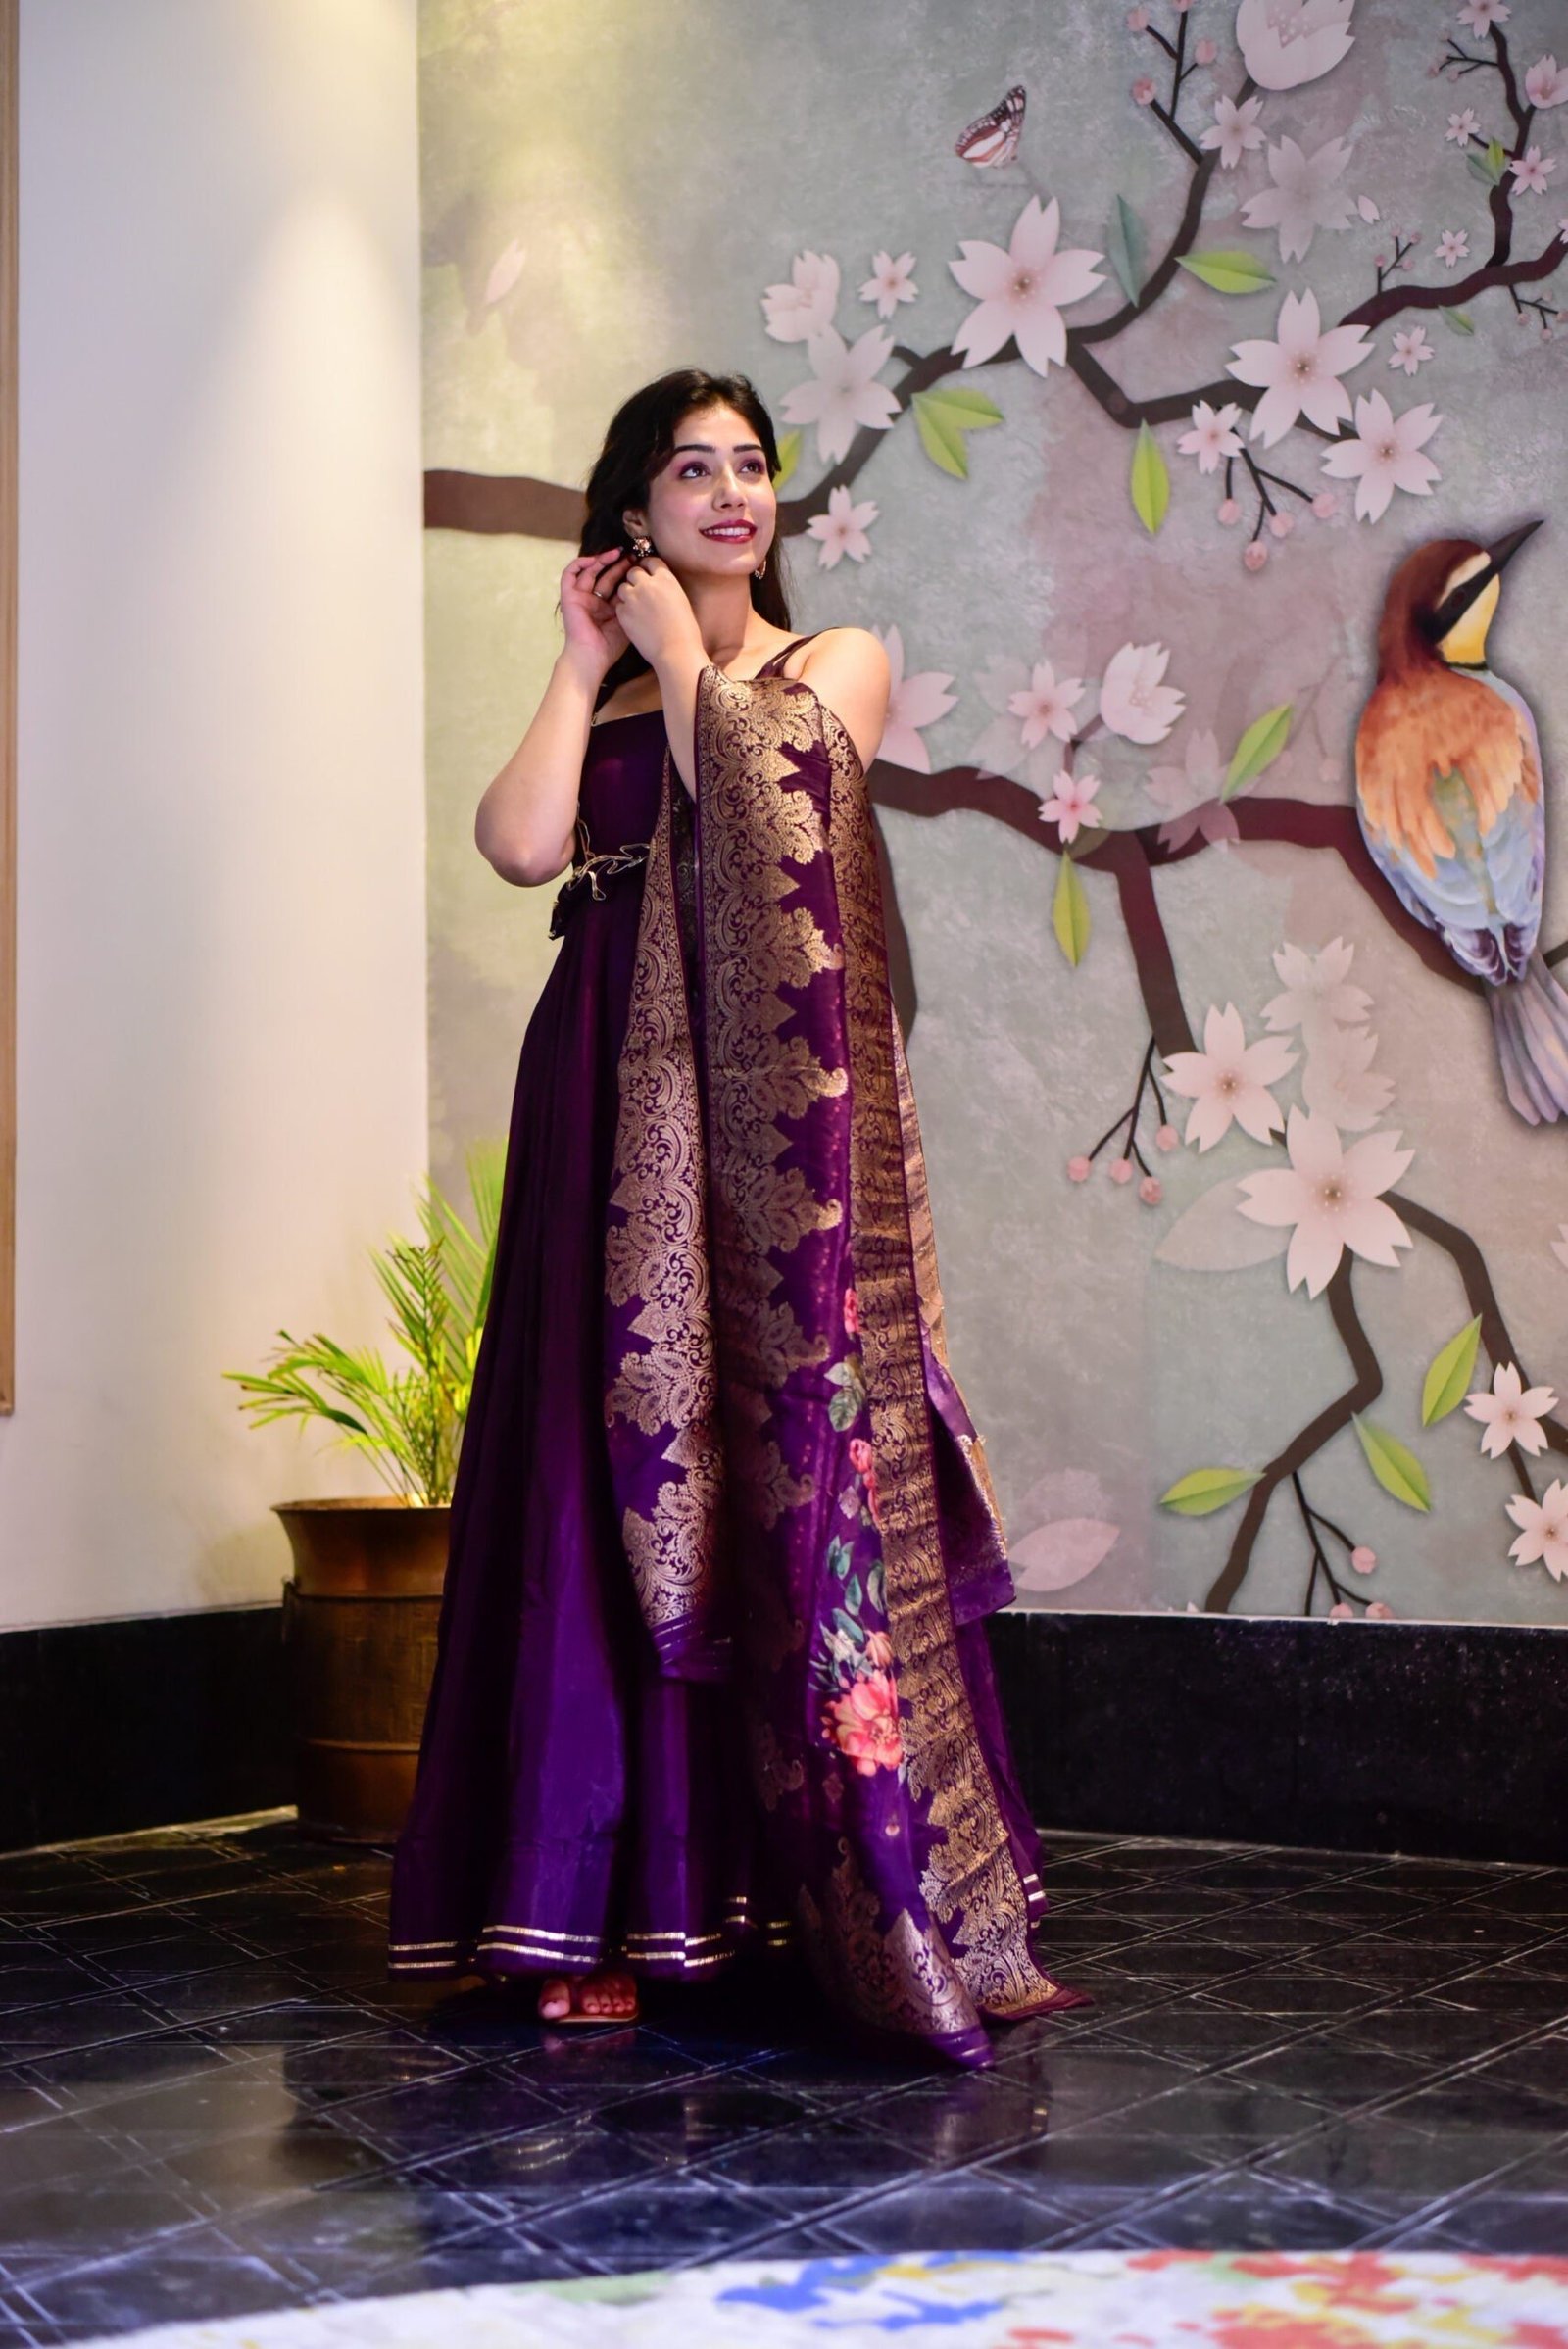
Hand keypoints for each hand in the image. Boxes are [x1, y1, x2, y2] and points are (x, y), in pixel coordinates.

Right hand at [559, 548, 634, 677]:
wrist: (592, 657)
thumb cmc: (610, 646)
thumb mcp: (626, 621)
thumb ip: (632, 605)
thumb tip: (647, 587)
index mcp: (607, 608)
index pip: (617, 585)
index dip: (627, 574)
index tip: (641, 566)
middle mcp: (594, 601)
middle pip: (605, 576)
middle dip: (618, 565)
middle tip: (632, 557)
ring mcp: (580, 597)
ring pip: (589, 571)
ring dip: (602, 560)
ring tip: (617, 553)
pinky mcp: (568, 596)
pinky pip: (570, 574)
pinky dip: (580, 564)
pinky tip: (594, 559)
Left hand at [610, 552, 701, 671]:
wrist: (676, 651)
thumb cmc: (685, 630)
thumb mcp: (681, 600)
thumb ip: (668, 588)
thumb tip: (660, 585)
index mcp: (666, 579)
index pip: (651, 562)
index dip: (648, 567)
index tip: (647, 573)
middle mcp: (648, 584)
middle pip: (634, 572)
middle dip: (635, 579)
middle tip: (640, 591)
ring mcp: (633, 598)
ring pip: (623, 587)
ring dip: (628, 594)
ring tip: (636, 607)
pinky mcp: (624, 613)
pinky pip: (619, 606)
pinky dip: (624, 611)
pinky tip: (634, 620)